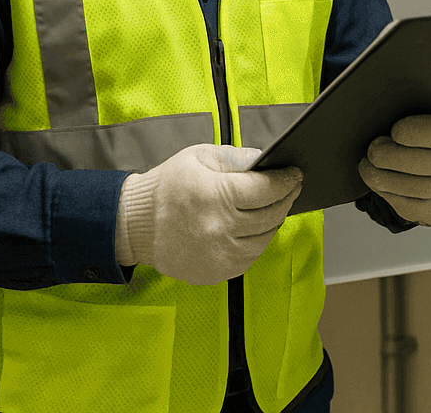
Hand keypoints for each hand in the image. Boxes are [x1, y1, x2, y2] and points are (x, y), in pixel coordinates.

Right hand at [115, 143, 302, 286]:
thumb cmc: (168, 186)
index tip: (295, 174)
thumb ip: (237, 157)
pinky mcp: (216, 272)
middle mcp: (219, 228)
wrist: (135, 225)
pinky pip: (250, 258)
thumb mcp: (199, 157)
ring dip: (274, 222)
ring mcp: (218, 254)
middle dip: (286, 198)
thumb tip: (268, 161)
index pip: (267, 189)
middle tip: (291, 188)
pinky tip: (253, 228)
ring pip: (265, 238)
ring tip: (273, 208)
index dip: (287, 180)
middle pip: (272, 214)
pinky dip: (256, 242)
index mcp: (215, 195)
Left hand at [358, 114, 430, 226]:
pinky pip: (411, 207)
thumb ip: (408, 116)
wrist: (430, 170)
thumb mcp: (420, 122)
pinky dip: (388, 194)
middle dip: (396, 157)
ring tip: (368, 167)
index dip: (420, 132)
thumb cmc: (417, 139)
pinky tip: (377, 182)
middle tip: (373, 150)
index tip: (395, 130)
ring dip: (386, 178)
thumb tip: (381, 118)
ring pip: (419, 189)